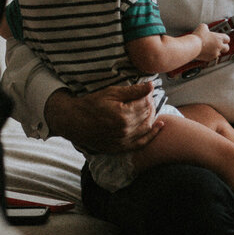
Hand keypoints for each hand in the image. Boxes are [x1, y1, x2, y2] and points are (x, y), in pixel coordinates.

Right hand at [44, 82, 159, 152]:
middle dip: (150, 105)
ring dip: (152, 117)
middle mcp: (125, 130)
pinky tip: (159, 126)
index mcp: (123, 115)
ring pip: (146, 128)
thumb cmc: (91, 104)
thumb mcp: (111, 93)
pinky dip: (152, 135)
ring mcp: (123, 141)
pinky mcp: (120, 148)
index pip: (145, 103)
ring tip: (150, 107)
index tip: (146, 89)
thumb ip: (133, 91)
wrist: (74, 121)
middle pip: (147, 115)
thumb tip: (151, 86)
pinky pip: (141, 143)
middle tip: (147, 97)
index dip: (147, 95)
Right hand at [193, 23, 230, 61]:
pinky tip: (205, 51)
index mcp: (219, 38)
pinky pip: (212, 57)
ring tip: (209, 48)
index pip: (227, 39)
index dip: (225, 38)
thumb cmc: (198, 36)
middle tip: (219, 45)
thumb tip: (206, 29)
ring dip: (216, 51)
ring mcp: (215, 53)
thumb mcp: (203, 27)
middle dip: (224, 47)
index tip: (222, 38)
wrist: (192, 46)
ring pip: (219, 53)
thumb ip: (207, 28)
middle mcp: (219, 46)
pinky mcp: (209, 58)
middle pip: (227, 48)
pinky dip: (209, 54)